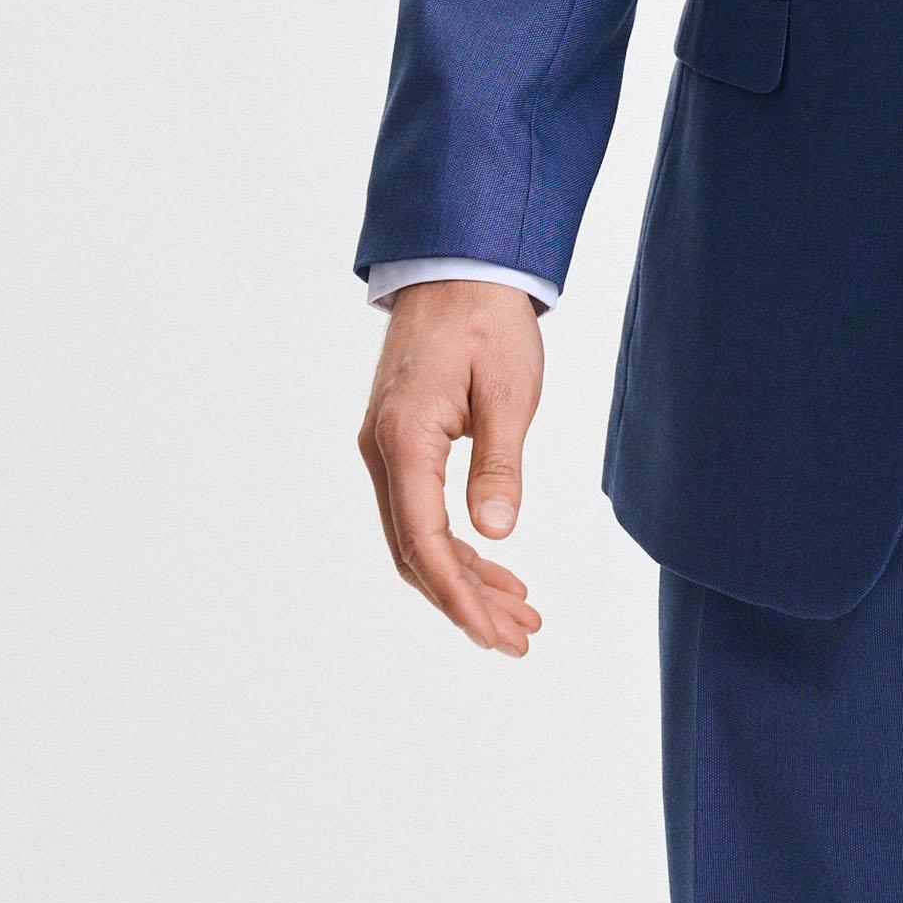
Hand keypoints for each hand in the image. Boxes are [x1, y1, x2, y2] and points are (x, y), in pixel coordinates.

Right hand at [359, 278, 547, 653]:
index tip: (494, 634)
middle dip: (466, 603)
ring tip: (519, 615)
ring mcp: (387, 448)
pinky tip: (495, 564)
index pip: (424, 543)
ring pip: (418, 537)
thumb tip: (496, 533)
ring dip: (465, 581)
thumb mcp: (508, 388)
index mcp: (404, 440)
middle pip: (417, 553)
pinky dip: (457, 546)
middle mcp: (383, 452)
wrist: (459, 263)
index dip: (458, 597)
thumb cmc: (487, 319)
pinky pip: (421, 510)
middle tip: (519, 639)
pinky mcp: (401, 441)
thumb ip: (499, 462)